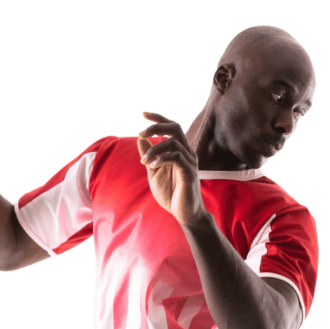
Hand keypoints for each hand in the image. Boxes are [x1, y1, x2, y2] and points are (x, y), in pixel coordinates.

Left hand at [137, 111, 205, 226]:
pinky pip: (176, 158)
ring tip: (144, 161)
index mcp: (180, 151)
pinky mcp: (189, 174)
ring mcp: (189, 163)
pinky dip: (162, 159)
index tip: (143, 113)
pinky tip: (152, 166)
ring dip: (154, 149)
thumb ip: (149, 155)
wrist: (185, 214)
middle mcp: (187, 153)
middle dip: (156, 127)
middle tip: (141, 133)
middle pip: (175, 128)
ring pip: (173, 143)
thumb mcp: (154, 172)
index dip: (158, 118)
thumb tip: (140, 139)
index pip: (172, 127)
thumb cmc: (171, 194)